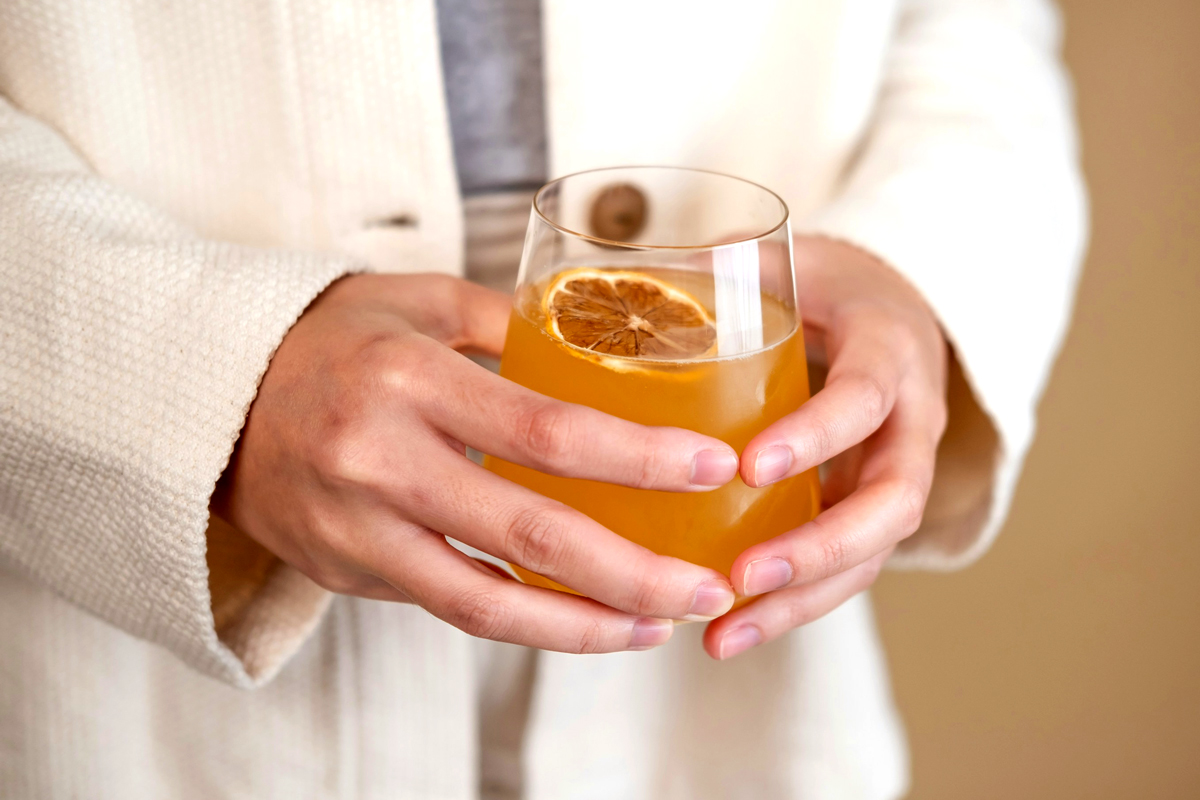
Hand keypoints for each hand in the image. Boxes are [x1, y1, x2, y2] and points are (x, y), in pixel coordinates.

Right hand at [215, 273, 738, 653]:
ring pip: (487, 604)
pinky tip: (587, 619)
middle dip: (633, 572)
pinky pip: (450, 607)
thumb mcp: (418, 302)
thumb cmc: (333, 339)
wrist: (213, 398)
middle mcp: (379, 461)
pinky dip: (527, 623)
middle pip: (529, 535)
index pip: (544, 430)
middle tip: (708, 586)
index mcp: (408, 378)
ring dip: (586, 626)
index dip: (638, 459)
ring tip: (661, 624)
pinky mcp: (347, 573)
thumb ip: (514, 326)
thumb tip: (615, 344)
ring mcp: (358, 529)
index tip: (714, 468)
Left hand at [703, 237, 948, 659]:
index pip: (865, 399)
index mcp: (889, 351)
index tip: (751, 466)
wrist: (895, 312)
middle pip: (892, 504)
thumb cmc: (830, 288)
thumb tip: (610, 279)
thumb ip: (718, 269)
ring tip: (724, 638)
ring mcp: (897, 474)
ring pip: (872, 555)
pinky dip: (793, 605)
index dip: (817, 436)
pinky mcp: (869, 510)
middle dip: (820, 550)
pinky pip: (845, 568)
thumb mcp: (790, 264)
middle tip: (742, 579)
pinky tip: (728, 632)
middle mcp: (910, 423)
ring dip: (801, 602)